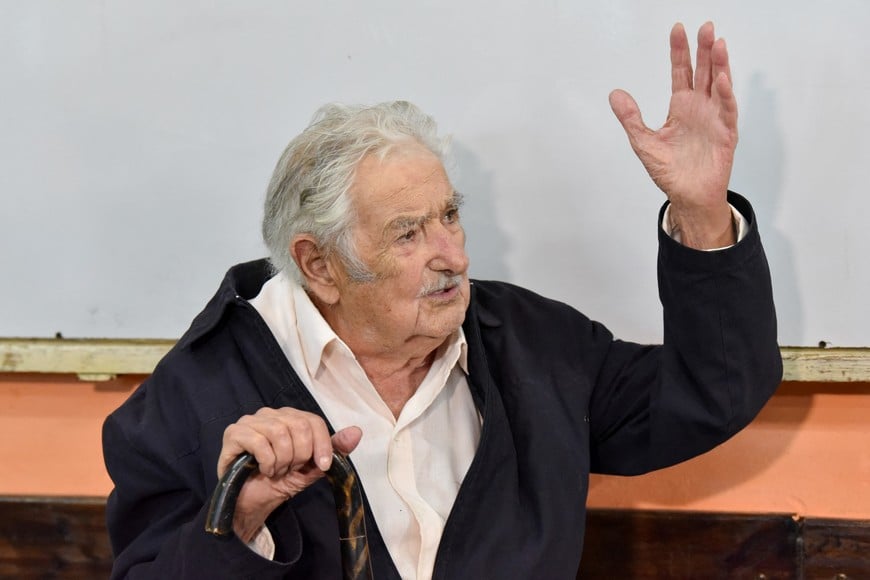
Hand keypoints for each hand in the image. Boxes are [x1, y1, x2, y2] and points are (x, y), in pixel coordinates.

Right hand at [217, 407, 362, 542]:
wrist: (253, 502)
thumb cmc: (280, 481)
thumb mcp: (312, 468)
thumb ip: (334, 450)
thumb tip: (356, 432)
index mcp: (290, 418)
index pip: (313, 421)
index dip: (322, 444)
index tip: (322, 466)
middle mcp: (271, 414)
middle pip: (299, 425)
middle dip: (300, 455)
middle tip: (291, 469)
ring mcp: (251, 421)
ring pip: (279, 433)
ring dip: (283, 461)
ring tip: (277, 471)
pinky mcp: (234, 433)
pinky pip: (259, 442)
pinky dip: (267, 462)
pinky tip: (263, 470)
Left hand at [610, 22, 737, 248]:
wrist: (687, 197)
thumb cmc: (670, 171)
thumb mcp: (643, 142)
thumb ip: (631, 117)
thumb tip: (614, 94)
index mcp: (681, 106)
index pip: (681, 71)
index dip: (679, 51)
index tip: (677, 29)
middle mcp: (700, 108)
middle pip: (704, 72)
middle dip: (704, 49)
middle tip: (706, 27)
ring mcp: (714, 119)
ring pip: (720, 86)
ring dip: (720, 65)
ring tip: (718, 44)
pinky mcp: (726, 134)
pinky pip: (727, 112)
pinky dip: (726, 96)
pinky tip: (723, 80)